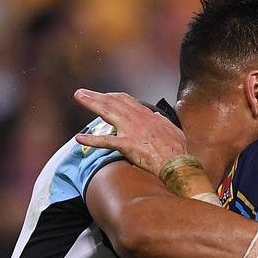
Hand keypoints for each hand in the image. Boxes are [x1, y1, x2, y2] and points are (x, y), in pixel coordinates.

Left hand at [73, 89, 187, 175]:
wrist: (178, 165)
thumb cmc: (178, 151)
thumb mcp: (174, 131)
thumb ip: (164, 122)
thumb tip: (158, 116)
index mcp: (148, 117)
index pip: (128, 101)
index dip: (113, 97)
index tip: (104, 95)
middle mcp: (138, 120)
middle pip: (114, 102)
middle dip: (97, 96)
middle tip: (82, 92)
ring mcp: (132, 131)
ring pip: (108, 112)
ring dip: (92, 103)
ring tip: (79, 97)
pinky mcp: (128, 145)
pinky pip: (106, 141)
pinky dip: (92, 140)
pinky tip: (79, 138)